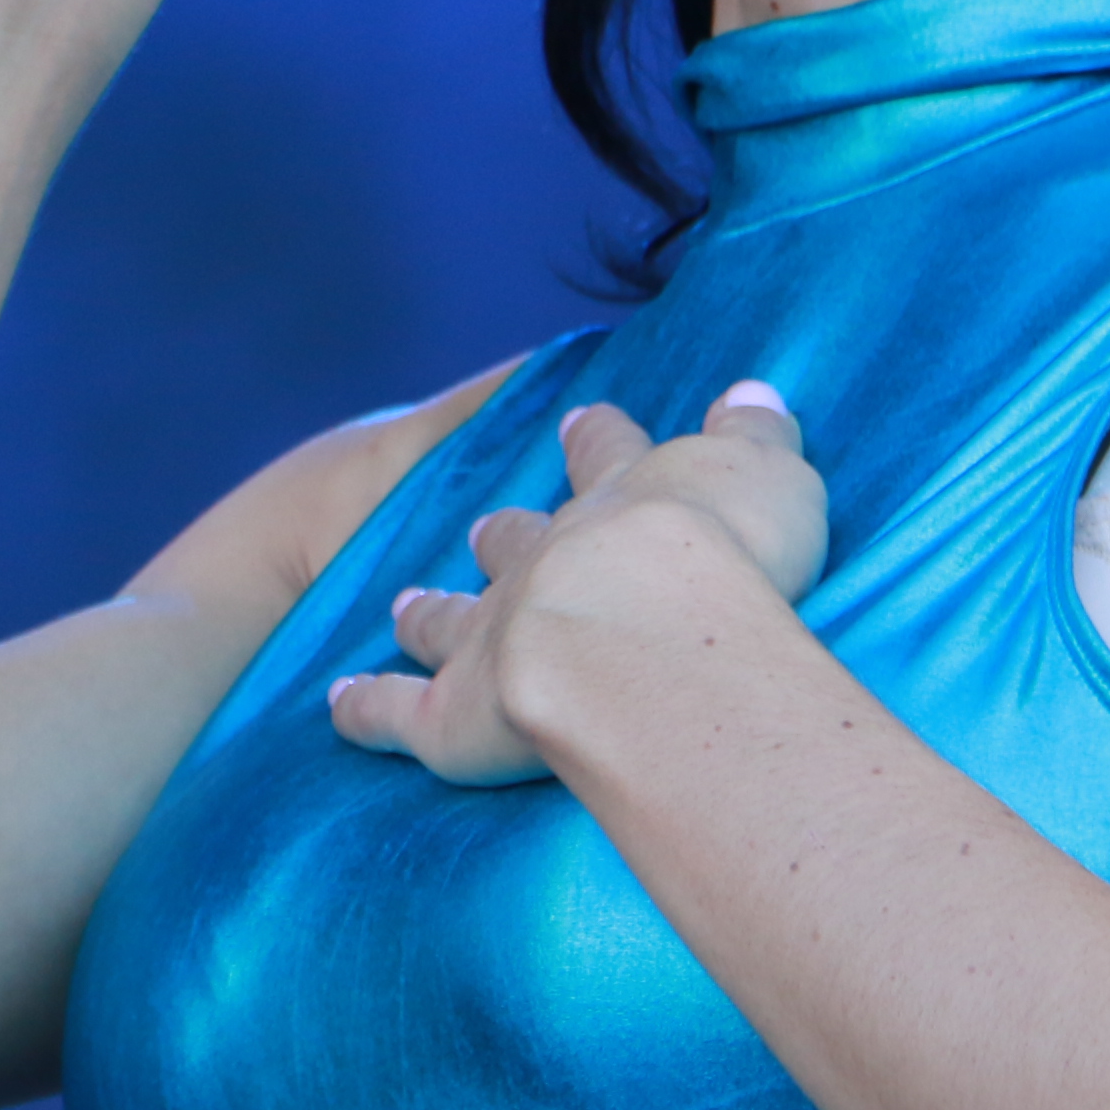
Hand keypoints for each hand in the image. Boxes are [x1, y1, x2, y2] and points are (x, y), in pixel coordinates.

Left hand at [331, 384, 831, 785]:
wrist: (647, 646)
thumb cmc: (726, 560)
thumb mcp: (769, 473)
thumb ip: (757, 433)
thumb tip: (752, 393)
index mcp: (617, 500)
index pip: (605, 453)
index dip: (595, 439)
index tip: (578, 421)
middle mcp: (541, 558)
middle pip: (511, 537)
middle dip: (499, 532)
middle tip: (483, 528)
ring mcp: (487, 633)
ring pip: (445, 616)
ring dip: (427, 610)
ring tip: (408, 605)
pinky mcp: (450, 716)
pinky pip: (395, 713)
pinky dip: (366, 709)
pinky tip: (339, 706)